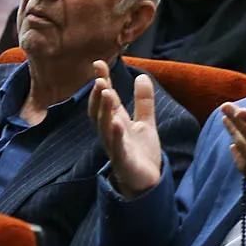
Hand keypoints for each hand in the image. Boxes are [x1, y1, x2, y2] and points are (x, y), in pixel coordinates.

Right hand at [89, 61, 162, 197]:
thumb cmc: (141, 153)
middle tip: (100, 78)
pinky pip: (116, 146)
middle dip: (97, 94)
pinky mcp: (123, 160)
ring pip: (104, 126)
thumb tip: (142, 77)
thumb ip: (143, 102)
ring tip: (105, 92)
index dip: (102, 81)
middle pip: (99, 111)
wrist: (147, 182)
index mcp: (115, 122)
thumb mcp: (145, 123)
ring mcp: (114, 146)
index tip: (98, 63)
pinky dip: (115, 134)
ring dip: (103, 109)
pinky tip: (116, 122)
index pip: (106, 98)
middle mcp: (110, 132)